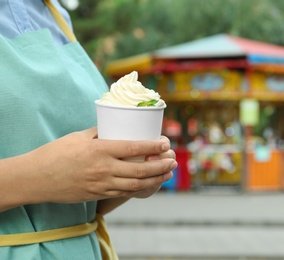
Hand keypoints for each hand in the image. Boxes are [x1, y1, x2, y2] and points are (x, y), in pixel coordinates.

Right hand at [24, 127, 176, 204]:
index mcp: (100, 151)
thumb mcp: (79, 137)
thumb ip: (100, 132)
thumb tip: (116, 126)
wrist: (37, 178)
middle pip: (140, 170)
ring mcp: (102, 184)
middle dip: (161, 166)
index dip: (153, 147)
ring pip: (136, 185)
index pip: (134, 148)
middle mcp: (104, 169)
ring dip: (155, 179)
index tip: (166, 143)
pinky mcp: (99, 194)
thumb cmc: (56, 153)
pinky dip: (140, 188)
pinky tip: (149, 184)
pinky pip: (124, 193)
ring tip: (168, 174)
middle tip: (173, 161)